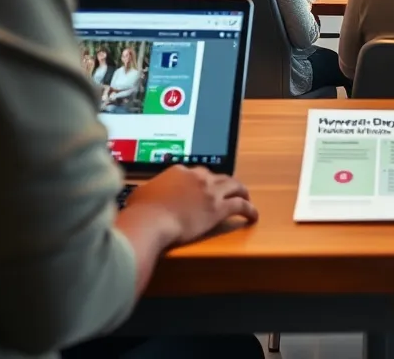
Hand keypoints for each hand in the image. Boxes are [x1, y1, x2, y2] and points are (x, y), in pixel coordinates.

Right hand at [122, 164, 257, 247]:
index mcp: (178, 171)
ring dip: (241, 190)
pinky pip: (240, 206)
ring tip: (245, 196)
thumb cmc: (141, 211)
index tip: (203, 187)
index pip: (195, 173)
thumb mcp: (139, 194)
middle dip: (223, 182)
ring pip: (233, 185)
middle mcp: (197, 177)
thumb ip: (147, 191)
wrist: (150, 221)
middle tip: (228, 189)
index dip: (201, 181)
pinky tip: (253, 215)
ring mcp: (210, 191)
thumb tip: (143, 195)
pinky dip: (249, 209)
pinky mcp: (218, 208)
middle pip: (217, 176)